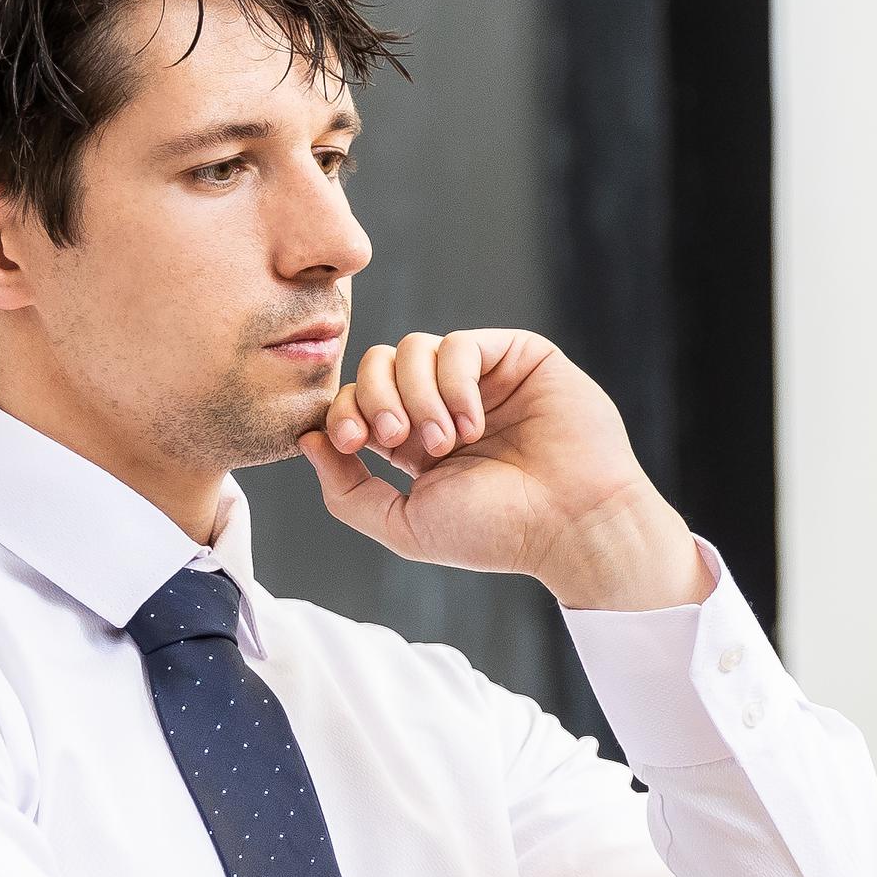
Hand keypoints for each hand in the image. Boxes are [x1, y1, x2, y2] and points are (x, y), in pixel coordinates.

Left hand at [299, 329, 708, 609]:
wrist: (569, 525)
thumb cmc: (497, 533)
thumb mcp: (404, 525)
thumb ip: (347, 491)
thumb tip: (307, 439)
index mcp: (417, 442)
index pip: (358, 400)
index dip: (344, 413)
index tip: (357, 444)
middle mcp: (447, 403)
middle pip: (378, 364)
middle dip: (376, 399)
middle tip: (400, 442)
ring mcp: (483, 378)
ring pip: (413, 348)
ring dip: (418, 396)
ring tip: (448, 441)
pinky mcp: (518, 356)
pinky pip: (460, 344)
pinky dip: (454, 382)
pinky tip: (473, 423)